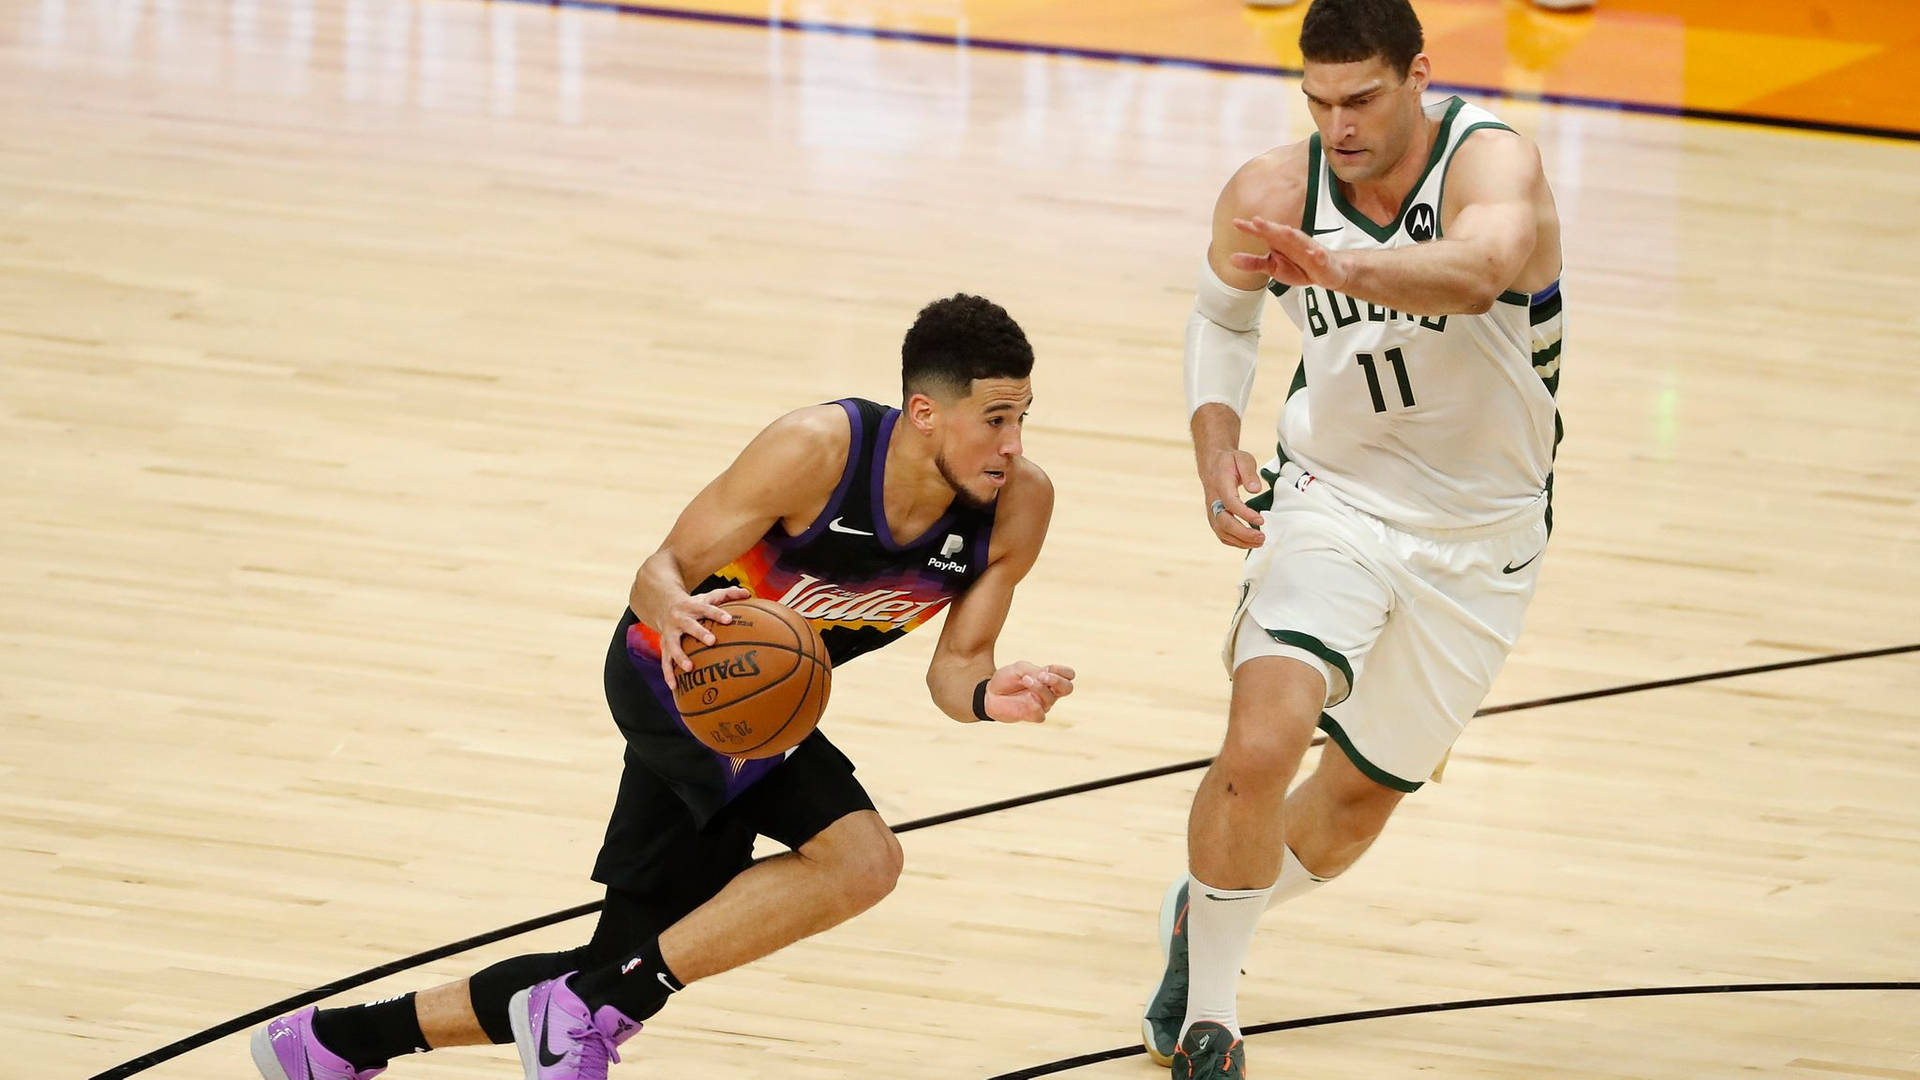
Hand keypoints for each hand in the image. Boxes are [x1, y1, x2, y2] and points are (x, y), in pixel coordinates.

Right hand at [656, 585, 752, 681]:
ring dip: (680, 657)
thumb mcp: (708, 597)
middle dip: (700, 633)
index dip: (717, 614)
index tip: (729, 620)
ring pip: (673, 646)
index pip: (706, 609)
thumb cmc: (694, 604)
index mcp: (693, 607)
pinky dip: (668, 674)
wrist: (663, 606)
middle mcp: (680, 619)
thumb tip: (748, 593)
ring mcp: (670, 634)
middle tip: (712, 642)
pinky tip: (674, 686)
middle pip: (690, 626)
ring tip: (690, 668)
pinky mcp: (664, 646)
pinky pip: (665, 661)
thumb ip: (728, 594)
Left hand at [981, 661, 1075, 723]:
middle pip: (1068, 688)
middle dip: (1057, 681)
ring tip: (1025, 680)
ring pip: (1051, 699)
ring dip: (1038, 688)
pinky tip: (1026, 699)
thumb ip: (1035, 671)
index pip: (1068, 675)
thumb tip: (1046, 680)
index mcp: (1049, 678)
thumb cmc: (1007, 679)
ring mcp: (1042, 705)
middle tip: (1042, 676)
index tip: (1047, 668)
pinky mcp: (1033, 716)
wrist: (990, 693)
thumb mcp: (1020, 668)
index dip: (1062, 671)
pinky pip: (1040, 714)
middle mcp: (1050, 692)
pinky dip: (1034, 706)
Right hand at [1202, 447, 1266, 549]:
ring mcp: (1211, 511)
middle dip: (1243, 533)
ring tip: (1259, 542)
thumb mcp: (1243, 459)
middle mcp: (1213, 500)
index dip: (1245, 514)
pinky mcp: (1214, 517)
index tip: (1261, 520)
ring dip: (1240, 541)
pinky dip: (1235, 542)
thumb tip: (1255, 489)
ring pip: (1222, 532)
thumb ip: (1249, 473)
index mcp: (1220, 484)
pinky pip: (1222, 534)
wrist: (1213, 463)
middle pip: (1224, 522)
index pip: (1230, 503)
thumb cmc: (1230, 462)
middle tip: (1262, 537)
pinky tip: (1249, 543)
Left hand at [1229, 217, 1350, 290]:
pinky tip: (1315, 252)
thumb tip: (1230, 258)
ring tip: (1284, 230)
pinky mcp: (1323, 260)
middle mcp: (1293, 242)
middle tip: (1256, 220)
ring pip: (1301, 240)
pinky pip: (1321, 256)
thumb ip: (1254, 263)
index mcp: (1279, 243)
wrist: (1329, 272)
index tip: (1235, 222)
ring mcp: (1309, 250)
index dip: (1250, 228)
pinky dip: (1318, 254)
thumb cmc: (1300, 267)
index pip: (1263, 233)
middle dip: (1269, 227)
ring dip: (1293, 235)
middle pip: (1280, 233)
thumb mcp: (1273, 268)